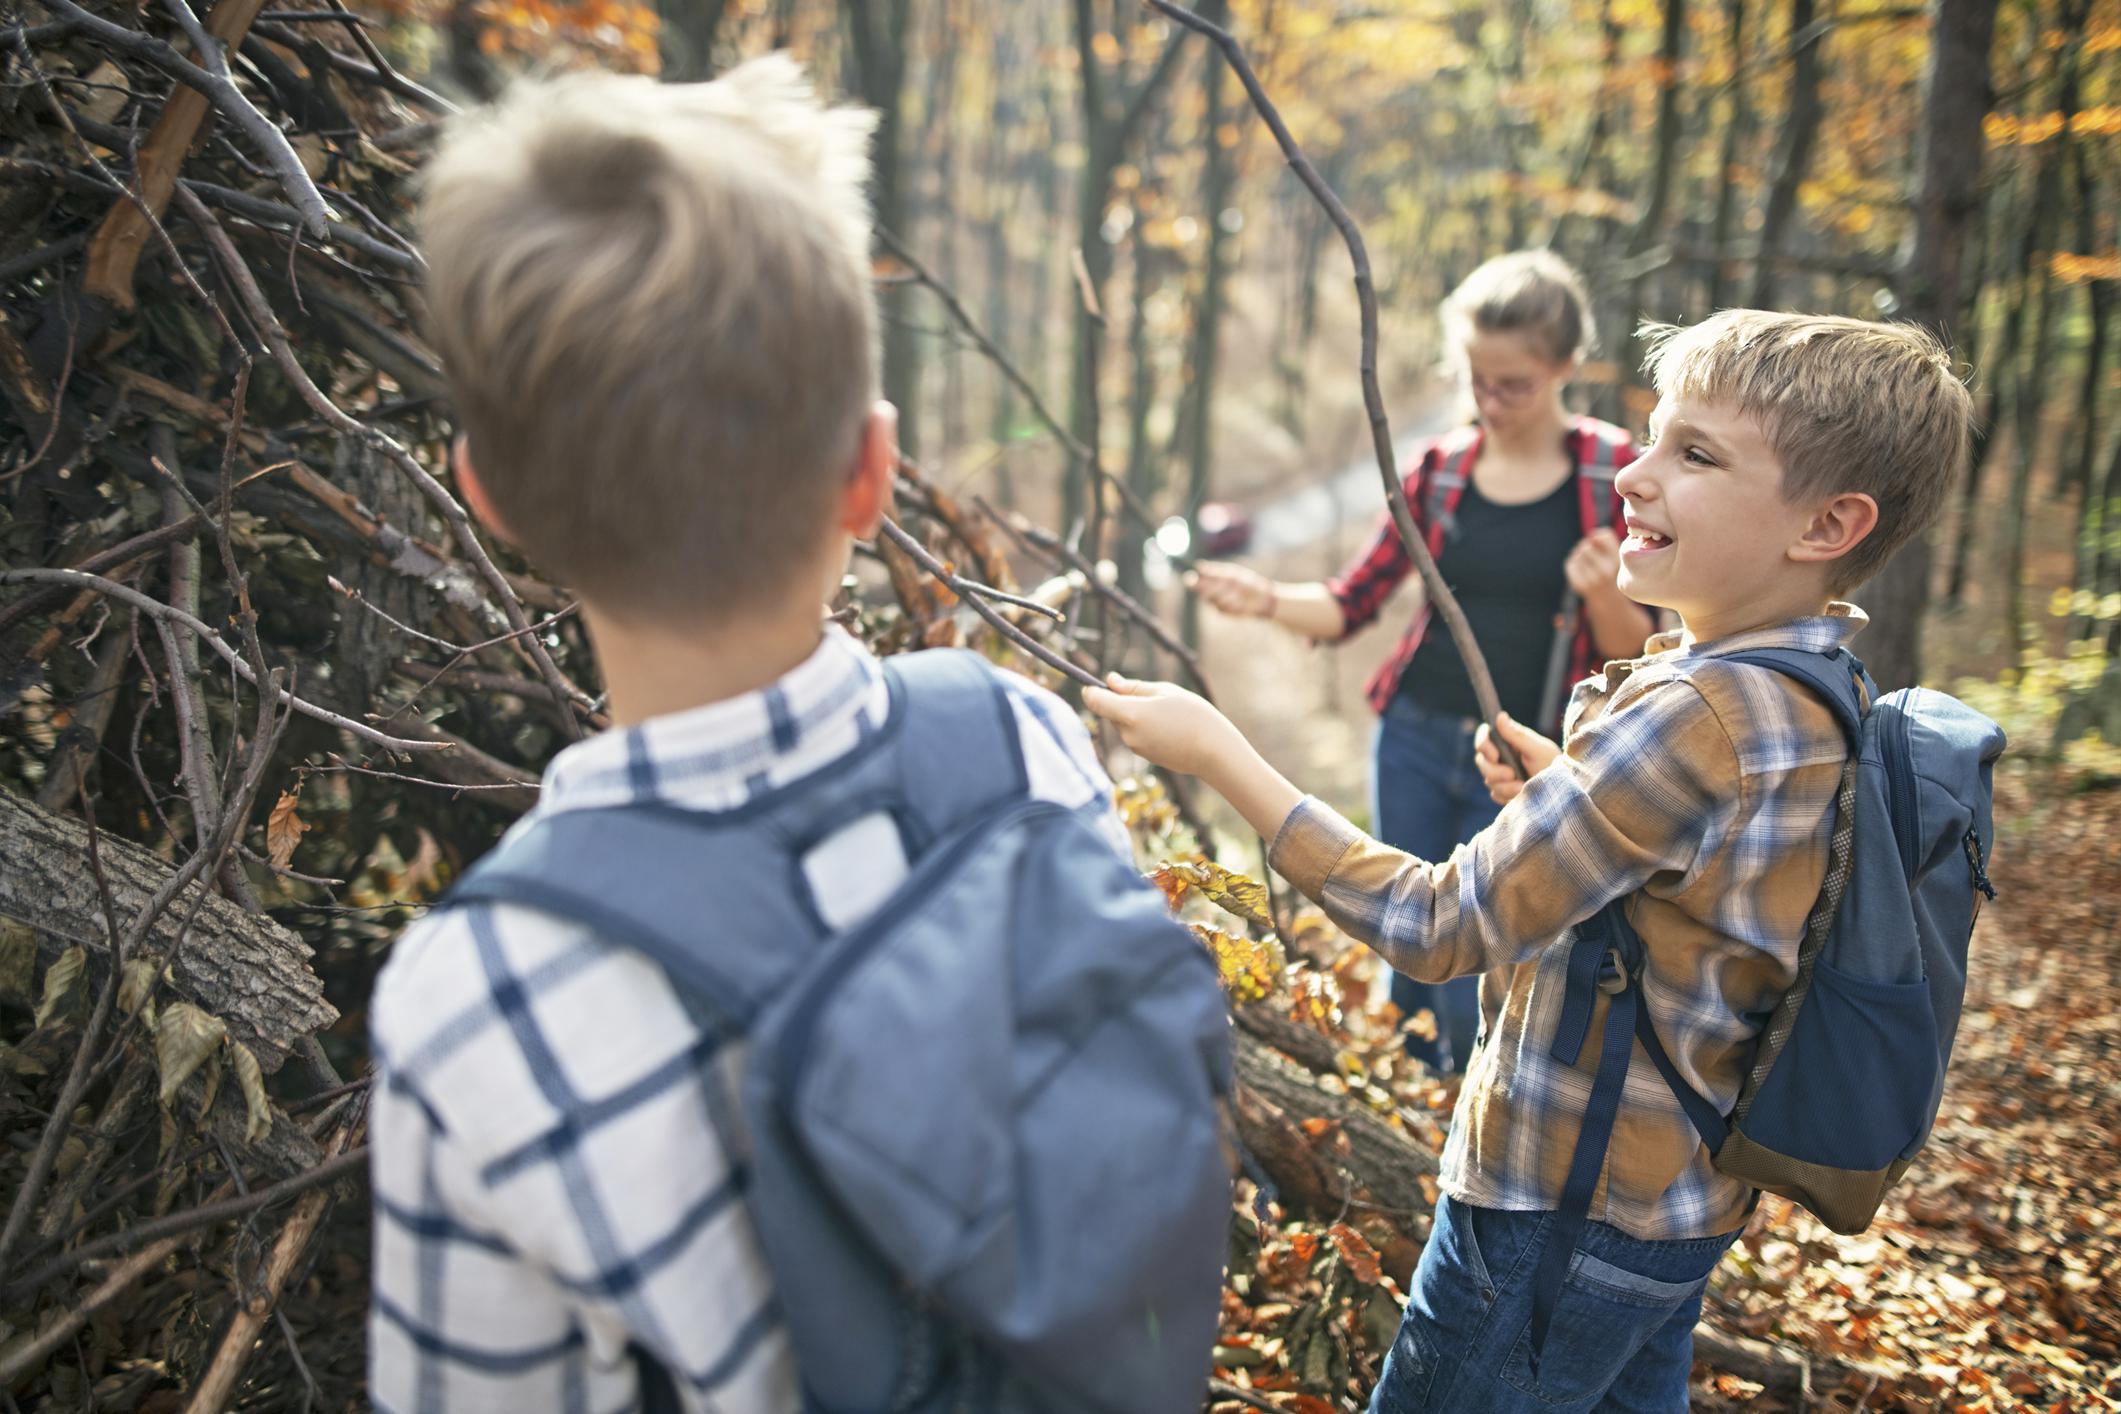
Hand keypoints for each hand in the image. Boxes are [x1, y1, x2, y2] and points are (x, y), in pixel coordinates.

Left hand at [1084, 673, 1250, 779]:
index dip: (1091, 690)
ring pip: (1124, 724)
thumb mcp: (1165, 691)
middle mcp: (1127, 734)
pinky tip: (1169, 726)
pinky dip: (1145, 727)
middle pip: (1109, 712)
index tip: (1096, 683)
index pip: (1094, 700)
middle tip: (1150, 694)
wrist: (1214, 751)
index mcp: (1130, 713)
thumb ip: (1134, 686)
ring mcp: (1135, 747)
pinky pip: (1136, 735)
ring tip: (1166, 711)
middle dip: (1121, 701)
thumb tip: (1110, 681)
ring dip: (1136, 714)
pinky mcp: (1145, 756)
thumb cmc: (1194, 715)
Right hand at [1190, 562, 1276, 618]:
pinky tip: (1240, 601)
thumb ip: (1216, 572)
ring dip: (1225, 595)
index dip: (1193, 580)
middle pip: (1203, 591)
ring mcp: (1219, 603)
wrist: (1263, 599)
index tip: (1190, 578)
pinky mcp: (1225, 613)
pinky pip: (1222, 608)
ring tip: (1237, 593)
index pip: (1198, 581)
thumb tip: (1199, 566)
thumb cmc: (1249, 583)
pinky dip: (1231, 603)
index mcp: (1215, 581)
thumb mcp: (1233, 575)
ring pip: (1213, 600)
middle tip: (1220, 585)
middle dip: (1210, 588)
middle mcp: (1214, 593)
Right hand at [1474, 712, 1561, 805]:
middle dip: (1495, 771)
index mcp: (1508, 741)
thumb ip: (1517, 735)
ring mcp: (1501, 774)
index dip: (1483, 745)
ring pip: (1489, 780)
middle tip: (1511, 774)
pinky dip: (1507, 796)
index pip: (1485, 737)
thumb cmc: (1553, 764)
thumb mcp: (1538, 749)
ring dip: (1505, 786)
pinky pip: (1495, 795)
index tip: (1494, 755)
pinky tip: (1521, 795)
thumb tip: (1500, 716)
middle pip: (1482, 761)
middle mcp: (1501, 756)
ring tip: (1523, 787)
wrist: (1563, 789)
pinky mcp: (1504, 791)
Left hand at [1564, 529, 1622, 600]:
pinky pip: (1571, 564)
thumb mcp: (1615, 553)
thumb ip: (1606, 539)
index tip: (1599, 544)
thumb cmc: (1612, 570)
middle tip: (1591, 556)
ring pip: (1577, 554)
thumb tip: (1592, 534)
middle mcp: (1607, 570)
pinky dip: (1574, 564)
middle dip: (1586, 547)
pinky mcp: (1580, 585)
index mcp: (1619, 560)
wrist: (1609, 599)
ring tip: (1588, 564)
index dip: (1597, 537)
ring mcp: (1593, 579)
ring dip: (1579, 556)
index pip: (1604, 536)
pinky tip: (1582, 571)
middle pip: (1586, 546)